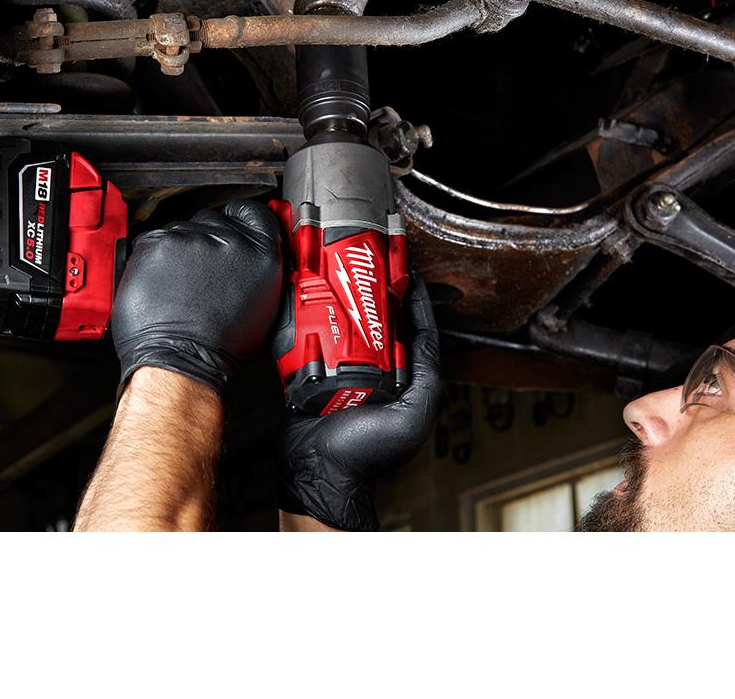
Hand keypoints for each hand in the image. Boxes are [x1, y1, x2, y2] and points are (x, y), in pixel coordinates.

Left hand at [112, 199, 281, 397]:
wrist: (180, 360)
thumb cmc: (220, 346)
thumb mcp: (264, 308)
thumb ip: (260, 270)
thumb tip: (253, 256)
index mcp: (259, 253)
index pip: (252, 212)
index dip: (239, 219)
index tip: (231, 225)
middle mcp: (227, 240)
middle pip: (214, 220)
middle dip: (206, 242)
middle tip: (200, 273)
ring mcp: (191, 239)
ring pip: (182, 230)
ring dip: (179, 251)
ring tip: (179, 285)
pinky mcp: (158, 244)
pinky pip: (156, 240)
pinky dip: (155, 257)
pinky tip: (162, 283)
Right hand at [279, 270, 443, 531]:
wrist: (318, 472)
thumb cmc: (366, 456)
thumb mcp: (413, 415)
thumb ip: (426, 375)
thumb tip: (426, 332)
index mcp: (401, 377)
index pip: (413, 326)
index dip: (412, 295)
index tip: (406, 267)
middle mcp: (373, 370)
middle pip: (376, 317)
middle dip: (373, 289)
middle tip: (369, 262)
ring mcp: (340, 368)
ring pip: (343, 322)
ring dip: (340, 298)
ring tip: (338, 272)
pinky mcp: (311, 371)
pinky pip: (312, 338)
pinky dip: (310, 317)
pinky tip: (308, 298)